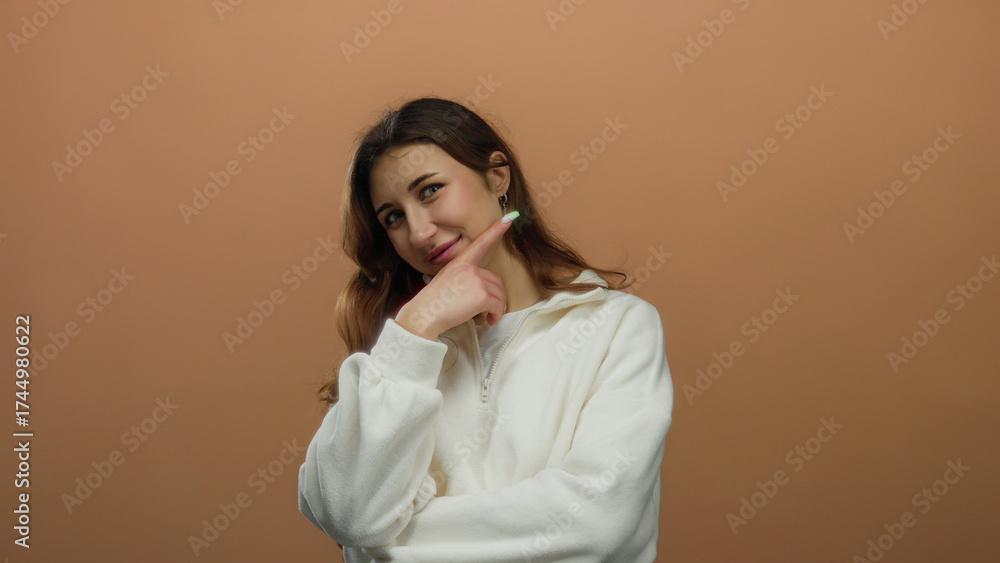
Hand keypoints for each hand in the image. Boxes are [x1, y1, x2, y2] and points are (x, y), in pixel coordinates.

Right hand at [395, 214, 514, 339]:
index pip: (481, 243)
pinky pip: (498, 306)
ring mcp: (476, 280)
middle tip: (489, 309)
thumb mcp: (445, 280)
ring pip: (499, 295)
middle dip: (496, 296)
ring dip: (497, 308)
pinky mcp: (482, 296)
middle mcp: (470, 268)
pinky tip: (488, 320)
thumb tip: (477, 288)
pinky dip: (496, 315)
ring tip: (488, 316)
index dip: (496, 230)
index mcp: (460, 263)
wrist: (426, 314)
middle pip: (496, 281)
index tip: (509, 219)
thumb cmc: (433, 303)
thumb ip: (463, 277)